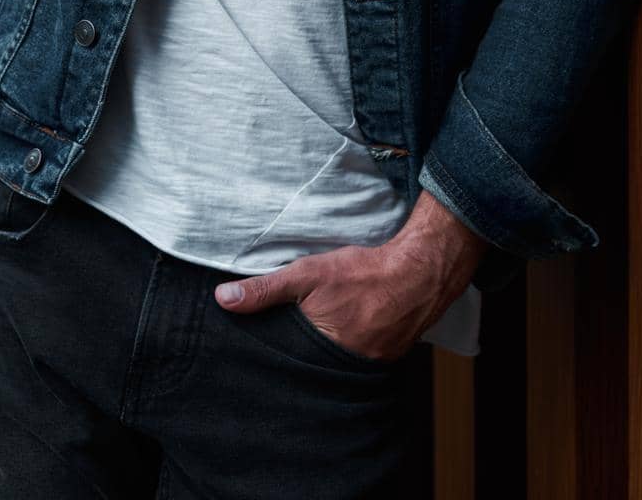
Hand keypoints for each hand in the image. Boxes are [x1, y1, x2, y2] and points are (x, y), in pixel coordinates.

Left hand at [213, 238, 456, 362]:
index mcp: (316, 349)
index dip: (268, 354)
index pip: (281, 361)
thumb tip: (223, 300)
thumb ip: (265, 289)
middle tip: (285, 340)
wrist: (418, 274)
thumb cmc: (362, 273)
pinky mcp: (381, 363)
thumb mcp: (307, 274)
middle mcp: (340, 368)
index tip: (254, 349)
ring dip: (319, 356)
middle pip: (305, 368)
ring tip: (311, 340)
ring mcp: (363, 369)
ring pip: (328, 367)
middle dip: (293, 358)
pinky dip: (345, 351)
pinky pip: (353, 363)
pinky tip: (342, 336)